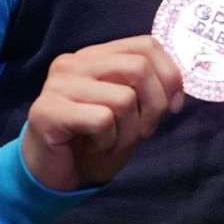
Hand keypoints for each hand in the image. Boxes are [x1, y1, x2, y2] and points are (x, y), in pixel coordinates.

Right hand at [20, 36, 184, 191]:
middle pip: (139, 67)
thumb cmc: (95, 143)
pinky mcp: (47, 110)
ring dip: (128, 132)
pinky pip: (102, 121)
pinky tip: (93, 147)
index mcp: (95, 56)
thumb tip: (176, 85)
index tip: (174, 106)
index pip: (146, 45)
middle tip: (143, 131)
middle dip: (155, 106)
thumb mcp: (131, 112)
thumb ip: (148, 88)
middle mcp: (73, 62)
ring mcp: (57, 84)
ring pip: (124, 98)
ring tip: (110, 141)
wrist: (54, 178)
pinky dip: (108, 142)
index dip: (170, 75)